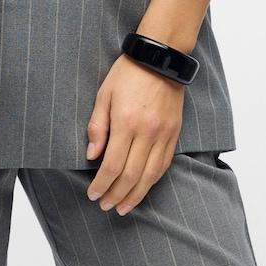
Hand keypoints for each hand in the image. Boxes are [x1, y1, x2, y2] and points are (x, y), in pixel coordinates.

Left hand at [84, 52, 184, 215]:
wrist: (160, 57)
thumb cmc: (128, 73)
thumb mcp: (104, 93)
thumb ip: (97, 126)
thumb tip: (92, 156)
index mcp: (125, 121)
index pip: (112, 165)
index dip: (101, 184)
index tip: (92, 194)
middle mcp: (146, 132)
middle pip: (130, 175)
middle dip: (116, 195)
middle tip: (105, 206)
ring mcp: (162, 134)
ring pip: (149, 175)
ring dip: (135, 195)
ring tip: (123, 207)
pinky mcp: (173, 133)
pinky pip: (163, 165)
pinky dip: (152, 181)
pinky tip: (143, 189)